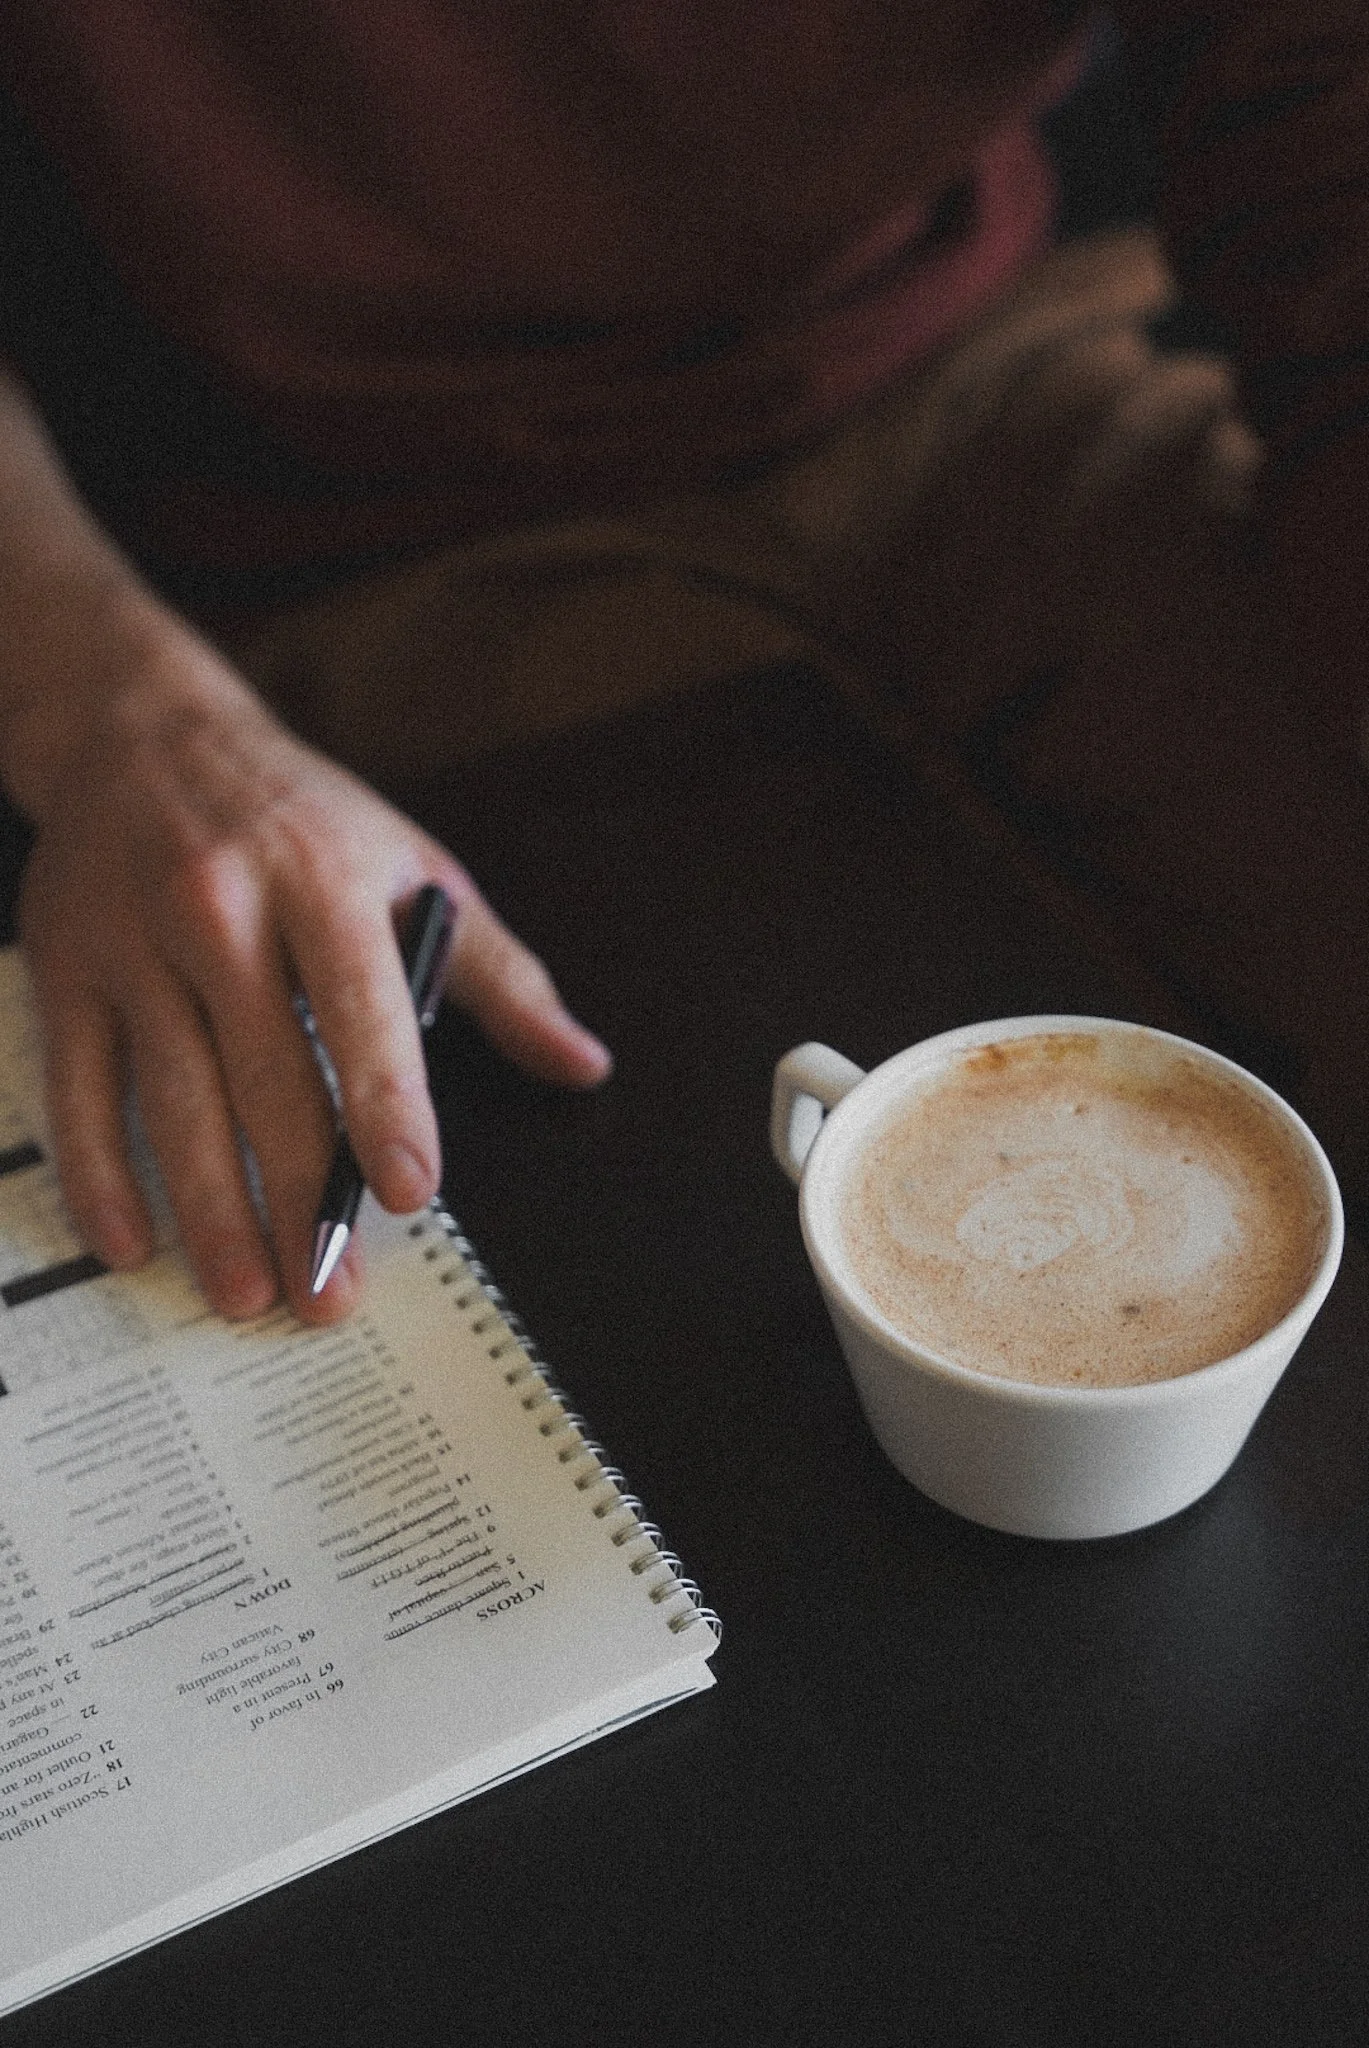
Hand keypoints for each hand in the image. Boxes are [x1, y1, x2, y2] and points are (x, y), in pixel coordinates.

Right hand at [16, 615, 610, 1322]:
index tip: (412, 1190)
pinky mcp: (68, 974)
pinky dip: (98, 1177)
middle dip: (299, 1197)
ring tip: (246, 1293)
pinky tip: (133, 1243)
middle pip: (264, 1076)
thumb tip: (582, 1061)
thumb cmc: (300, 818)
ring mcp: (133, 945)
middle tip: (329, 1291)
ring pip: (172, 1099)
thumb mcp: (414, 866)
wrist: (143, 732)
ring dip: (208, 1210)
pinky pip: (77, 1092)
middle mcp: (220, 911)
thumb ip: (499, 974)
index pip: (359, 1008)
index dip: (386, 1104)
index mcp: (320, 880)